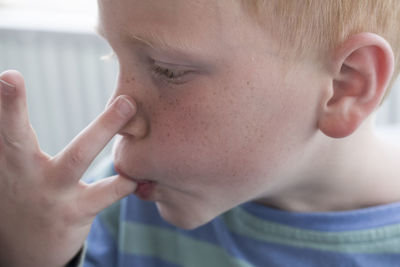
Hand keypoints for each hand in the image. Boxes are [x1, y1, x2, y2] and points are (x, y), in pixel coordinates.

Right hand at [0, 70, 136, 266]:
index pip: (1, 129)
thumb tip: (8, 93)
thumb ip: (15, 140)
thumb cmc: (24, 195)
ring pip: (77, 156)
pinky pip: (105, 194)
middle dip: (12, 109)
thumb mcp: (14, 170)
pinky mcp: (75, 212)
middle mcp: (24, 174)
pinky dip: (123, 182)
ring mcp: (51, 193)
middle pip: (15, 137)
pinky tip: (139, 173)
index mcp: (10, 161)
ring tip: (126, 104)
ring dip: (103, 128)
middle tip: (10, 78)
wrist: (26, 250)